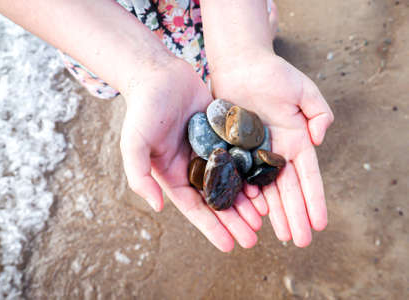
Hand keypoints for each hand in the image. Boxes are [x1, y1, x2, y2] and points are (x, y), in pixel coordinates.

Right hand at [120, 58, 261, 251]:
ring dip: (245, 202)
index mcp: (172, 174)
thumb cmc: (143, 109)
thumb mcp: (133, 144)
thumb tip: (157, 207)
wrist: (159, 74)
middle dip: (233, 221)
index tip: (229, 246)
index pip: (194, 207)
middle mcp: (192, 166)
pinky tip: (264, 185)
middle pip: (216, 200)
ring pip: (231, 182)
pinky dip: (250, 172)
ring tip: (262, 220)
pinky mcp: (221, 135)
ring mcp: (208, 151)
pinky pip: (239, 157)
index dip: (211, 228)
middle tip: (252, 239)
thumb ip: (140, 176)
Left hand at [209, 52, 333, 246]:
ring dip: (274, 213)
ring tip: (280, 234)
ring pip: (264, 189)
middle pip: (286, 189)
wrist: (238, 65)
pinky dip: (247, 196)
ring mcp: (253, 154)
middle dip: (295, 215)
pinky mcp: (232, 150)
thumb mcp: (303, 89)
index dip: (314, 200)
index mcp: (295, 141)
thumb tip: (319, 140)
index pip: (307, 177)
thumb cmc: (272, 73)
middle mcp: (275, 152)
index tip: (320, 224)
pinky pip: (239, 177)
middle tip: (299, 241)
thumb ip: (319, 112)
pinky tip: (253, 214)